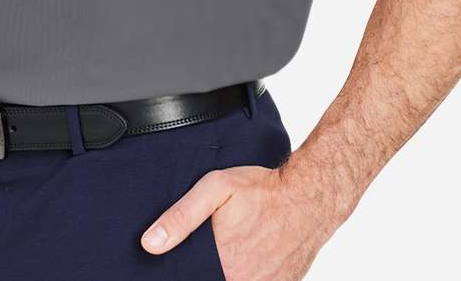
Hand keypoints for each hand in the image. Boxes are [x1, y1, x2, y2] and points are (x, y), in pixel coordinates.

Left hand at [140, 162, 337, 279]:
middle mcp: (242, 280)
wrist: (310, 196)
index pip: (190, 278)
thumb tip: (150, 243)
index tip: (182, 263)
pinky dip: (249, 274)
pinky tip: (249, 257)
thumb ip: (181, 217)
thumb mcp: (215, 188)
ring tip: (232, 250)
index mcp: (222, 263)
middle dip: (205, 269)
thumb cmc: (262, 190)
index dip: (184, 271)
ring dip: (228, 271)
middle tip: (215, 246)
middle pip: (212, 279)